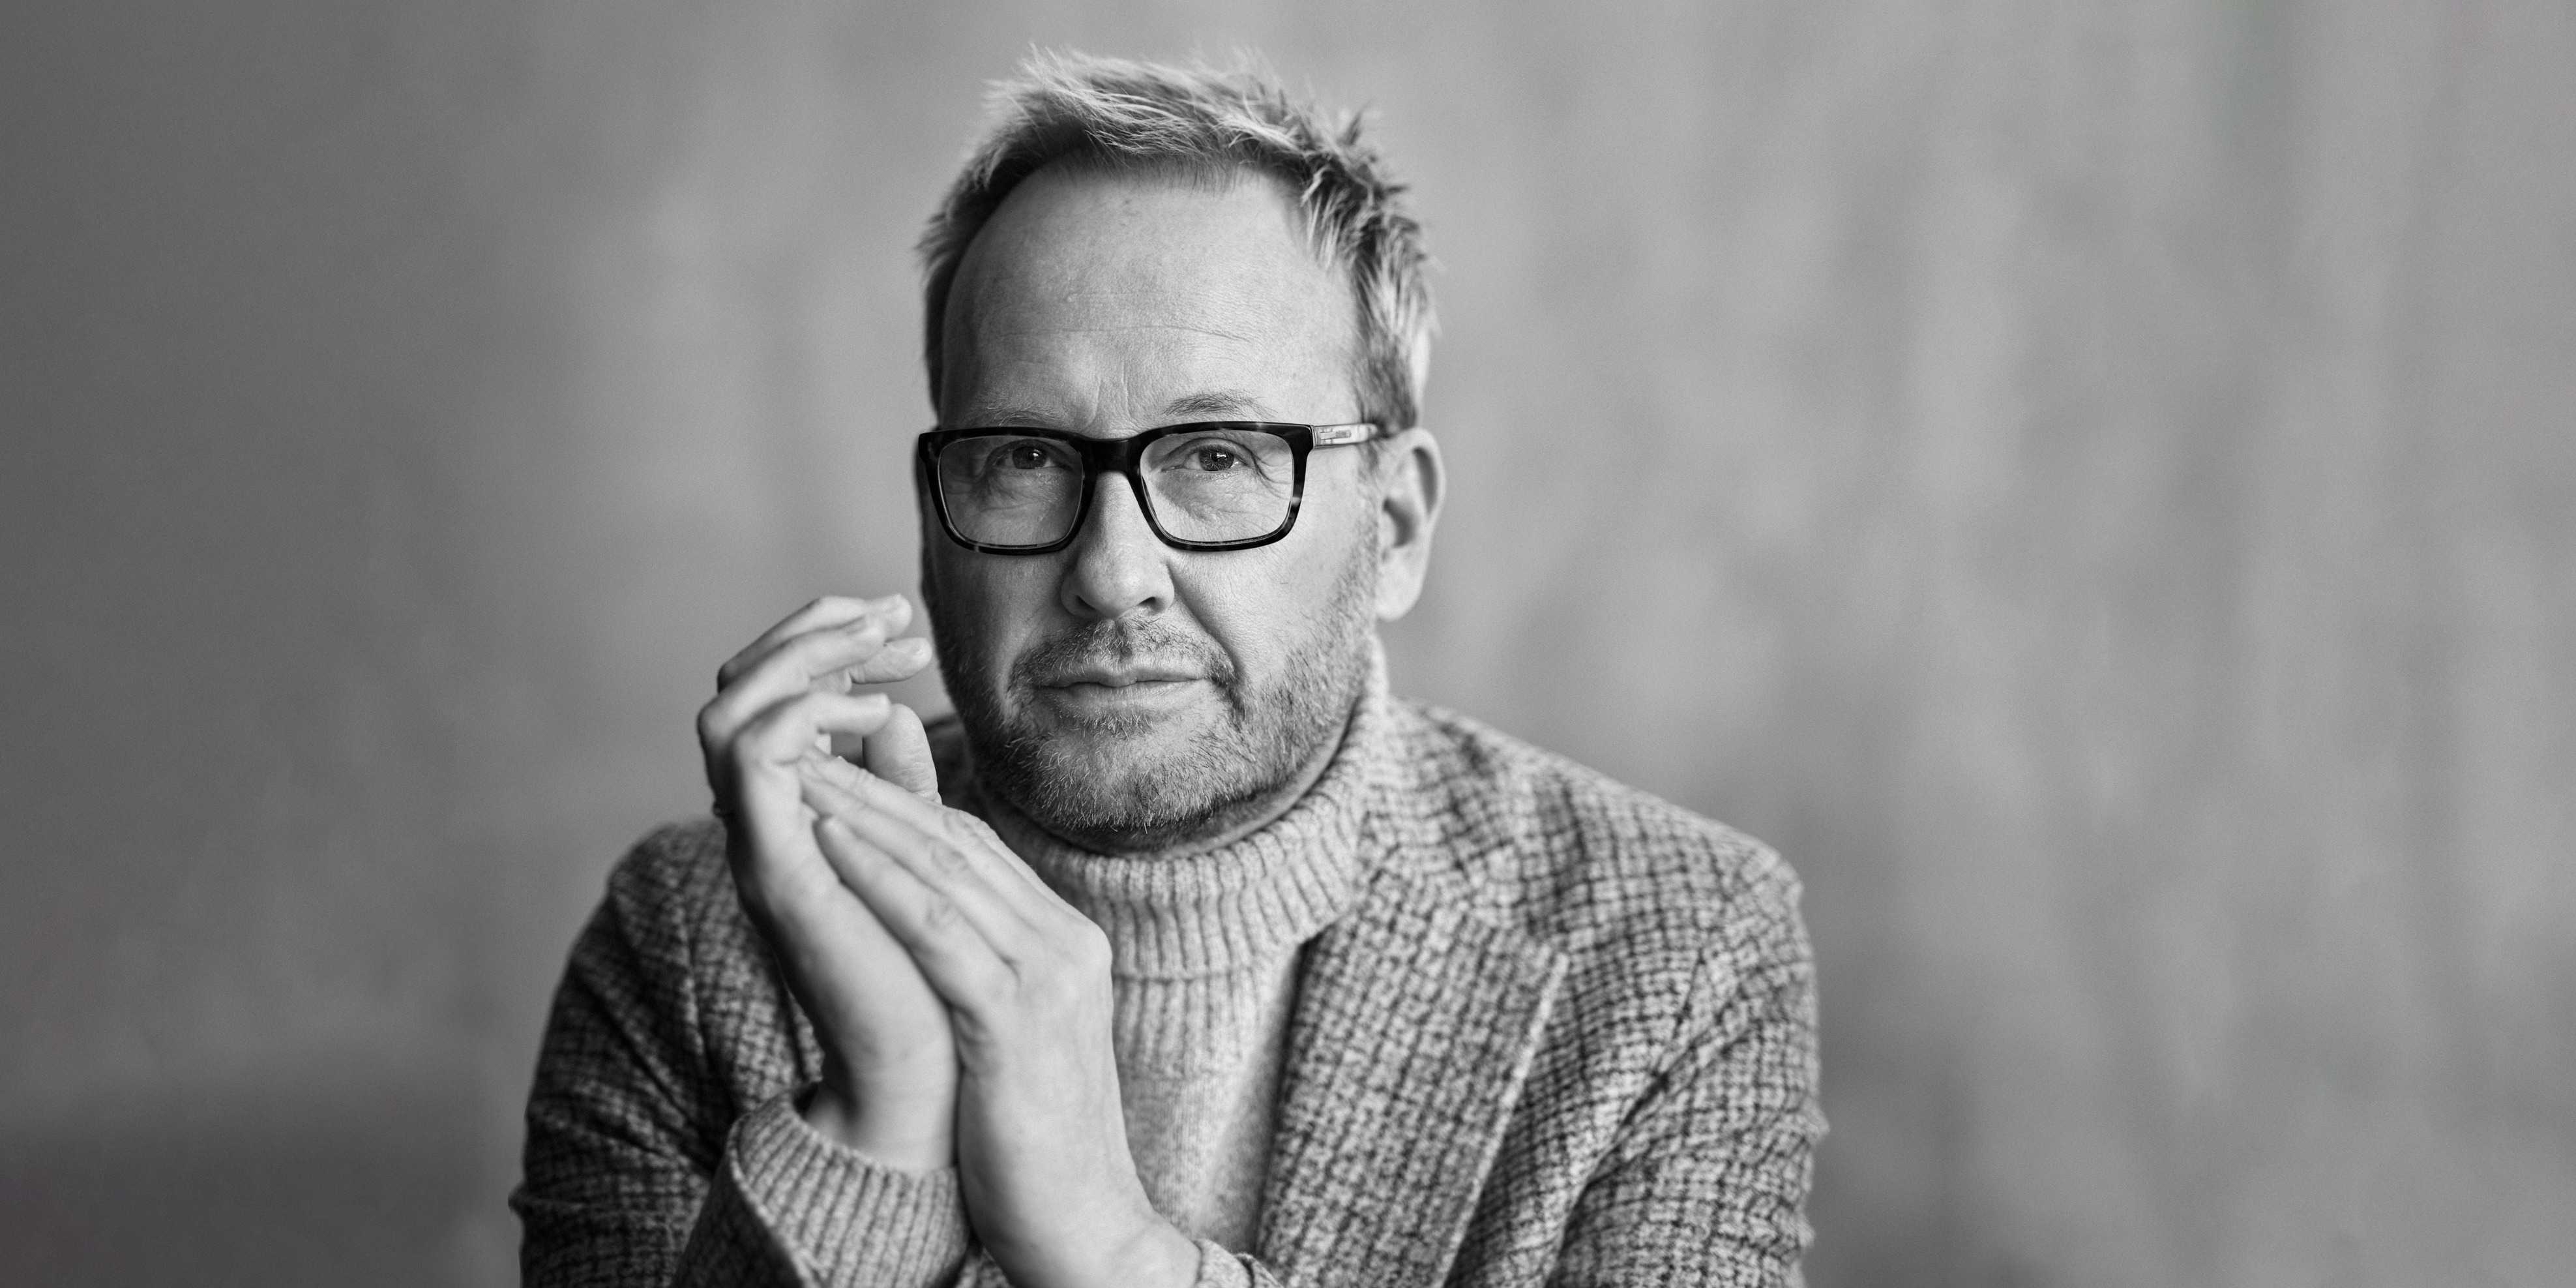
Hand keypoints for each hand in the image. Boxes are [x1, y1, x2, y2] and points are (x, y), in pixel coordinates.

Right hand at [695, 594, 955, 1168]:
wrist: (924, 1075)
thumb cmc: (925, 973)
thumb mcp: (911, 853)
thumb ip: (895, 789)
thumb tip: (895, 715)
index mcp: (789, 810)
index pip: (771, 691)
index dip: (830, 642)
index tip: (907, 628)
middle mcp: (759, 821)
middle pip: (734, 683)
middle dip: (813, 631)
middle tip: (895, 616)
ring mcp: (758, 844)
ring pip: (726, 708)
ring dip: (806, 659)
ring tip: (886, 656)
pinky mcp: (773, 869)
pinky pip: (753, 760)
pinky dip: (808, 718)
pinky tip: (881, 717)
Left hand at [796, 767, 1200, 1287]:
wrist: (1086, 1231)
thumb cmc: (1033, 1144)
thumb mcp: (1011, 1037)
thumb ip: (980, 968)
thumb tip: (928, 929)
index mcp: (1065, 942)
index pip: (976, 849)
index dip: (902, 802)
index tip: (837, 769)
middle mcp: (1064, 944)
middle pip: (957, 845)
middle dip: (875, 791)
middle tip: (805, 746)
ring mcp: (1048, 978)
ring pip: (944, 872)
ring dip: (865, 817)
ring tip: (802, 776)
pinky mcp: (1016, 1022)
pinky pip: (936, 934)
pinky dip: (879, 882)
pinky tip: (830, 846)